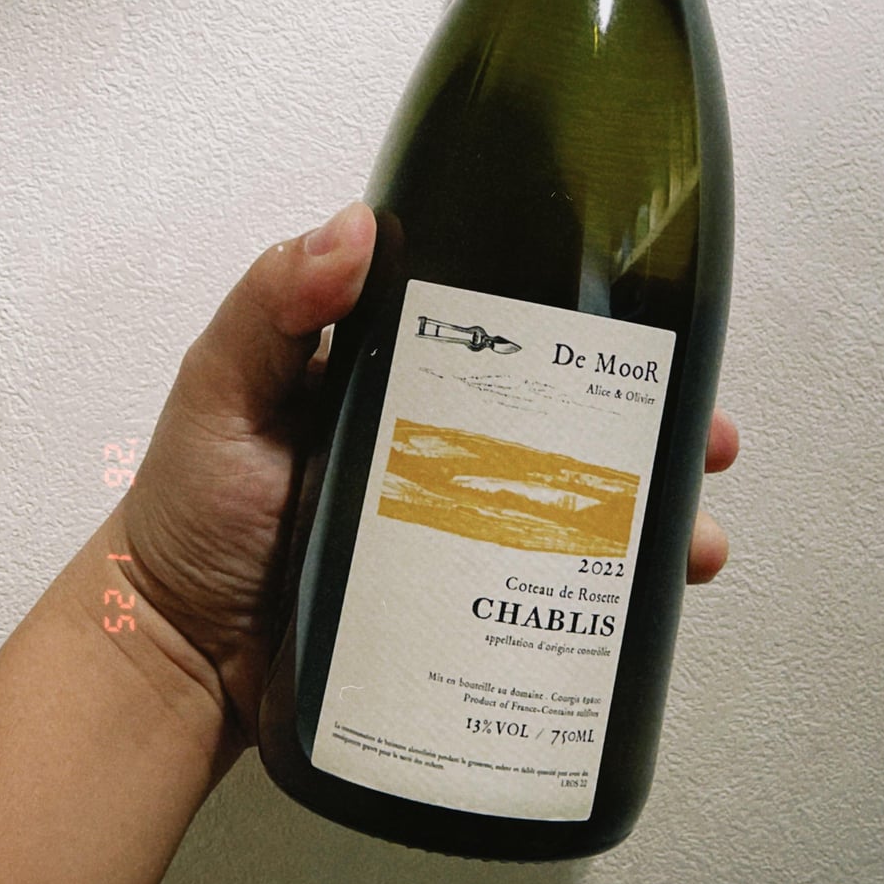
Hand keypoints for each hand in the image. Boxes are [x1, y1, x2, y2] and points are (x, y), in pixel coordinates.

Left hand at [118, 204, 738, 768]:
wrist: (174, 655)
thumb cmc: (192, 508)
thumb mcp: (221, 385)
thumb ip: (273, 304)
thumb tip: (357, 228)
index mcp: (402, 372)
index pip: (511, 329)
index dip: (587, 321)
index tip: (650, 319)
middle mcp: (445, 439)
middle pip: (571, 415)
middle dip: (654, 419)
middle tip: (709, 433)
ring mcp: (459, 524)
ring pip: (581, 501)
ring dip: (655, 509)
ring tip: (697, 534)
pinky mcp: (461, 601)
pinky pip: (551, 586)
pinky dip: (614, 594)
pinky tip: (656, 601)